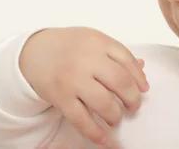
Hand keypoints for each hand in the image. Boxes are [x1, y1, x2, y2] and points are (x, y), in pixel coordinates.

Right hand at [19, 26, 149, 145]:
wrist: (35, 51)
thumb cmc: (69, 46)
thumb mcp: (93, 40)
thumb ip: (116, 53)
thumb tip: (142, 68)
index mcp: (98, 42)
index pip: (127, 61)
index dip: (139, 78)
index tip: (143, 89)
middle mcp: (86, 59)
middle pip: (120, 81)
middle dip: (132, 98)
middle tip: (133, 106)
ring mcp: (73, 78)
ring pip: (103, 102)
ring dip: (115, 115)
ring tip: (116, 118)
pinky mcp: (61, 96)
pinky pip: (81, 118)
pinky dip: (95, 131)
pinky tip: (103, 137)